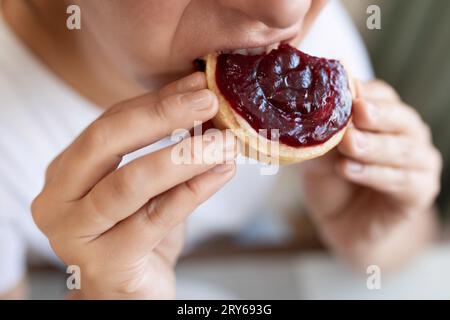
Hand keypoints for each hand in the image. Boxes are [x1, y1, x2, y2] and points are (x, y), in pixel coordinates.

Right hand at [31, 72, 237, 298]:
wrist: (130, 293)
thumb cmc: (139, 234)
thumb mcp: (149, 185)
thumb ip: (166, 145)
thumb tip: (200, 99)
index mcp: (65, 173)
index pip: (108, 123)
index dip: (155, 102)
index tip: (197, 86)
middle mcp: (58, 201)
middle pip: (105, 143)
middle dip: (161, 117)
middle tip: (208, 103)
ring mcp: (75, 235)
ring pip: (130, 184)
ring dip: (184, 157)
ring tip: (225, 142)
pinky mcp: (105, 264)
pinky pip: (155, 219)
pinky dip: (194, 191)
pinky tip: (223, 172)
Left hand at [300, 80, 441, 267]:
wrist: (341, 224)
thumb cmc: (332, 182)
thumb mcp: (319, 157)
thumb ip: (323, 139)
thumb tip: (314, 117)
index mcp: (385, 117)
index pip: (381, 96)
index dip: (364, 92)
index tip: (345, 90)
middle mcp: (408, 134)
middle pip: (400, 118)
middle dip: (376, 115)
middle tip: (356, 112)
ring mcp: (419, 162)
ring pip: (401, 149)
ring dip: (373, 146)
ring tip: (347, 145)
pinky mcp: (421, 191)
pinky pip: (401, 180)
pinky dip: (374, 174)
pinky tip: (350, 170)